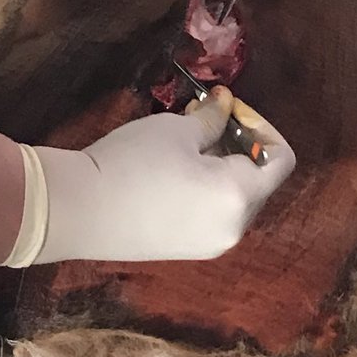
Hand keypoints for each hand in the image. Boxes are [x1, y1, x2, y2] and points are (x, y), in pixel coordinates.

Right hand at [5, 87, 295, 264]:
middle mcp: (234, 229)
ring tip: (187, 141)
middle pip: (259, 181)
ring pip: (234, 198)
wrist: (76, 210)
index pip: (281, 161)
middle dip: (241, 145)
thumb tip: (226, 105)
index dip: (263, 127)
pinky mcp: (185, 251)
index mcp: (240, 197)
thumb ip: (213, 118)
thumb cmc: (133, 163)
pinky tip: (172, 171)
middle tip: (208, 117)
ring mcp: (210, 245)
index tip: (230, 109)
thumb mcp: (177, 130)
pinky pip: (212, 215)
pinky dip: (206, 189)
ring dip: (222, 166)